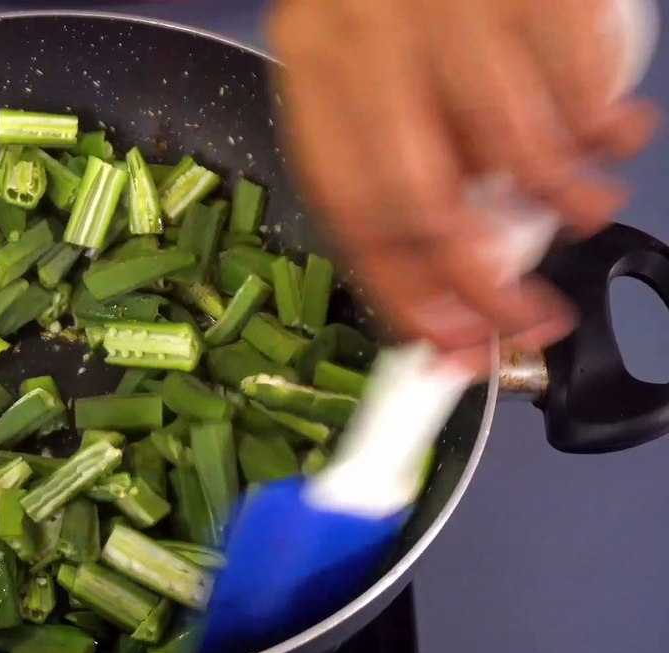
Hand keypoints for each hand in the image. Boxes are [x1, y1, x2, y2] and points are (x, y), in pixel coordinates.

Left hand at [267, 0, 657, 374]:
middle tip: (527, 322)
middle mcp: (371, 33)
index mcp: (312, 57)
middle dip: (483, 284)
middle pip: (424, 200)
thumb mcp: (364, 54)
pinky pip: (578, 83)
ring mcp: (452, 5)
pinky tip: (610, 136)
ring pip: (514, 149)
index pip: (350, 208)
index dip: (404, 293)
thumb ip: (394, 148)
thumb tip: (442, 269)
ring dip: (564, 202)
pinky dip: (604, 129)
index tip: (449, 348)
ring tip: (585, 208)